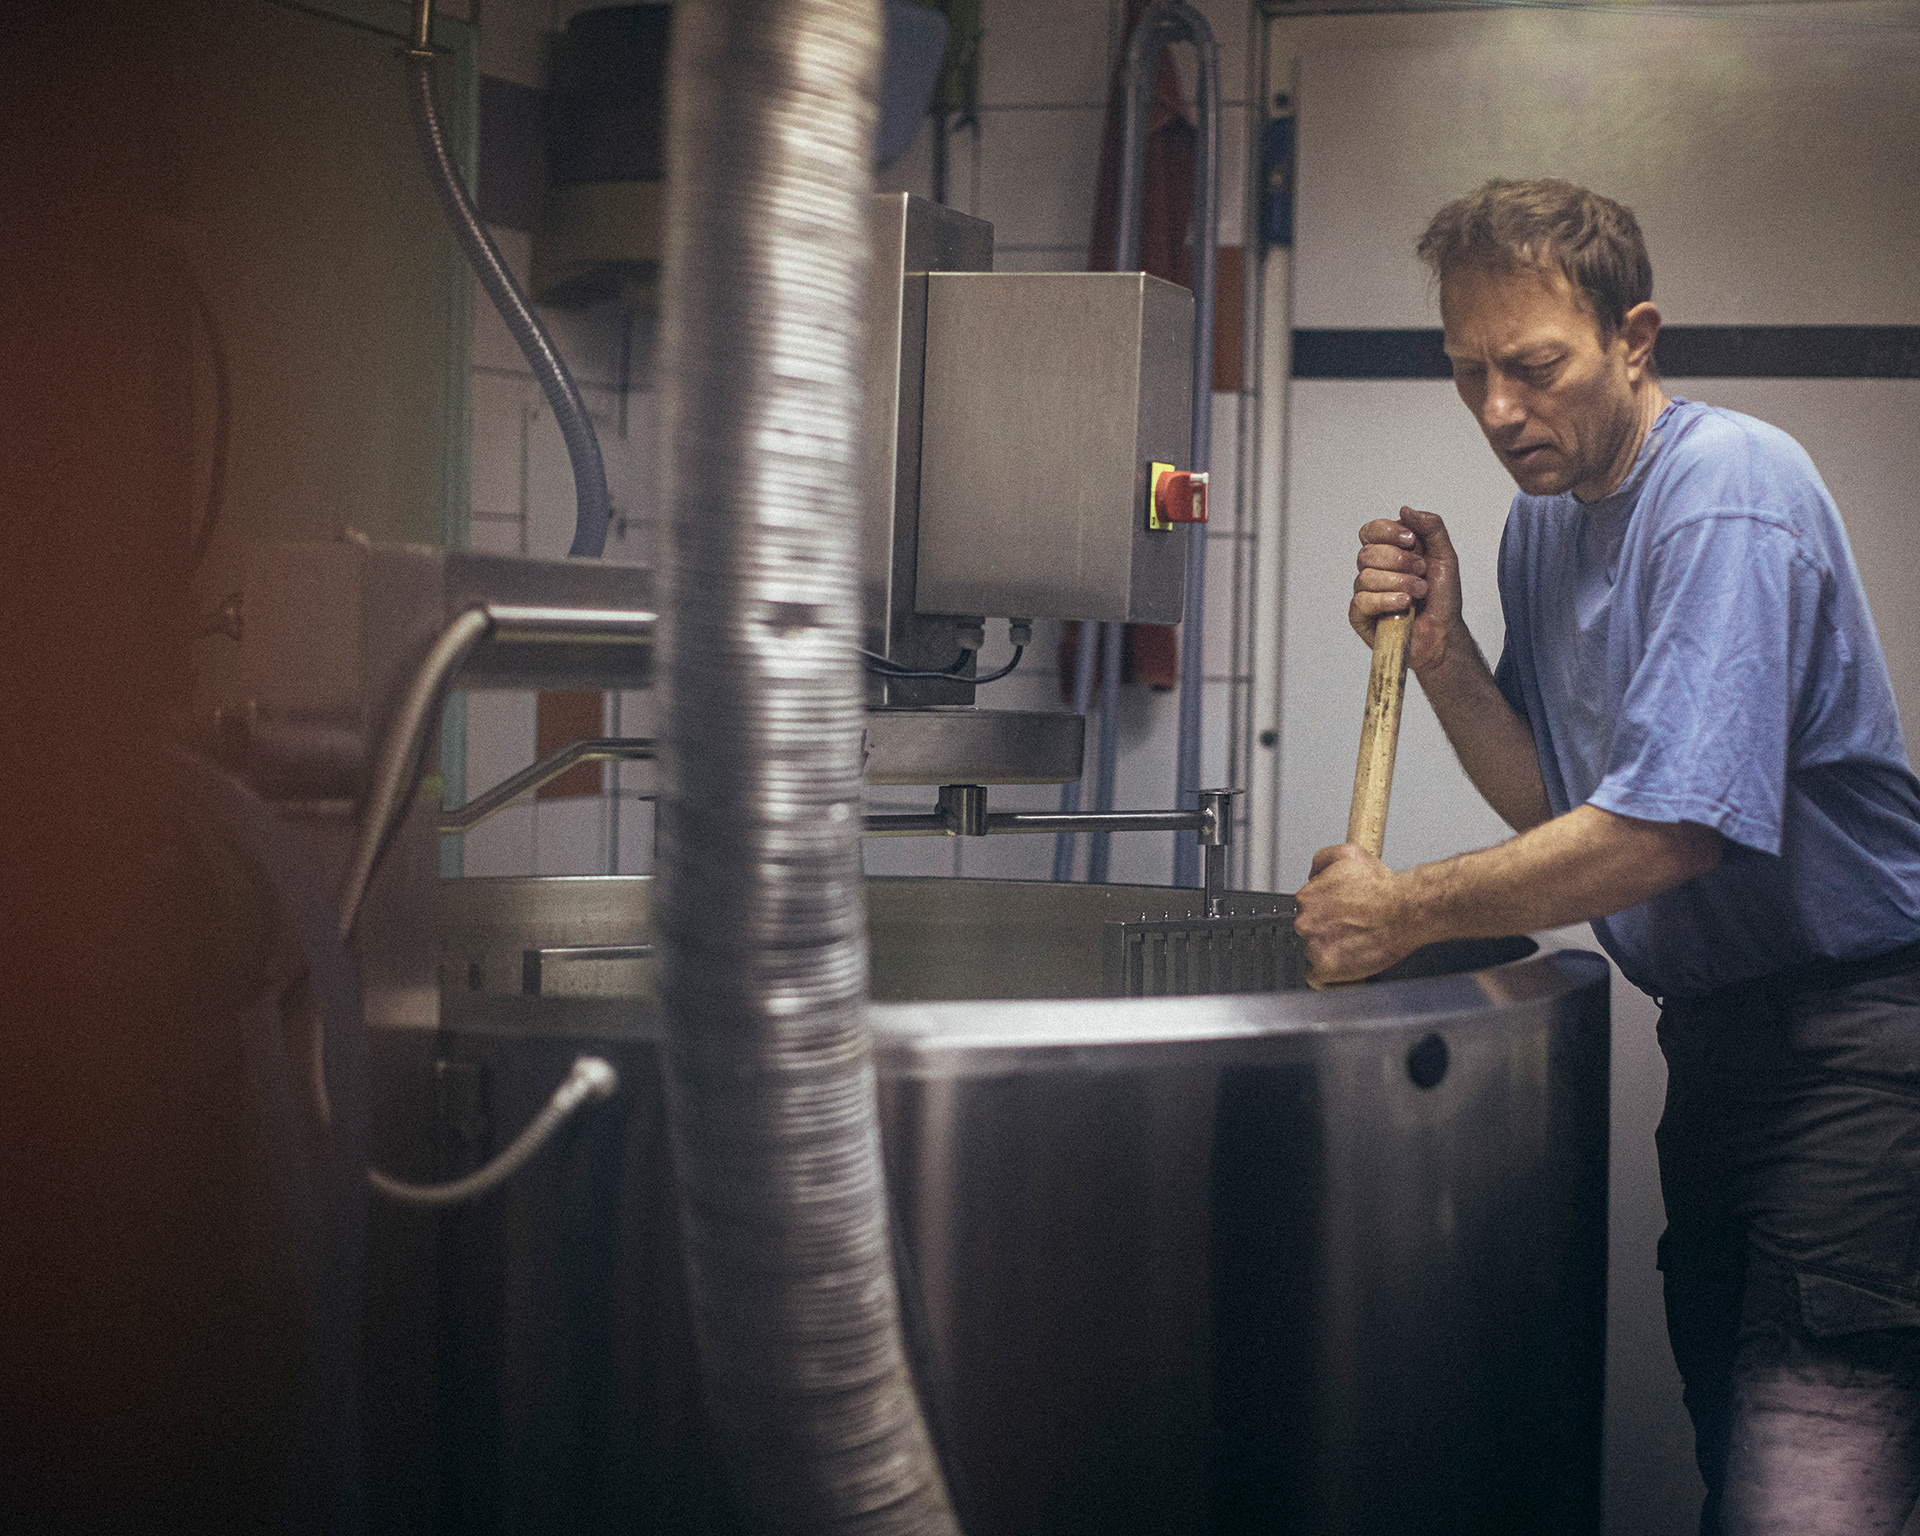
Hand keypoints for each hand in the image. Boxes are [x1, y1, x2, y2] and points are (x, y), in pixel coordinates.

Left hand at [1294, 843, 1422, 985]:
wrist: (1405, 911)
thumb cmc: (1382, 887)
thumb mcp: (1349, 854)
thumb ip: (1321, 859)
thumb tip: (1312, 875)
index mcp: (1305, 899)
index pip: (1305, 910)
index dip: (1324, 912)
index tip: (1339, 915)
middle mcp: (1304, 923)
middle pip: (1308, 932)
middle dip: (1326, 931)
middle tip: (1350, 929)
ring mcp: (1314, 947)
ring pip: (1313, 953)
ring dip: (1329, 951)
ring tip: (1354, 944)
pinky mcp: (1326, 969)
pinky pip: (1317, 979)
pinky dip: (1329, 977)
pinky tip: (1344, 967)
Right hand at [1349, 505, 1464, 674]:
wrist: (1444, 631)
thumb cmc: (1443, 597)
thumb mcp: (1445, 555)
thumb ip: (1430, 526)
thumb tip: (1404, 509)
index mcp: (1388, 551)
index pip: (1371, 531)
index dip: (1387, 532)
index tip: (1411, 541)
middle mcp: (1373, 570)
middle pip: (1367, 553)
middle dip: (1400, 561)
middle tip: (1421, 572)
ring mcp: (1365, 593)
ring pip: (1366, 577)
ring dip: (1400, 583)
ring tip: (1419, 593)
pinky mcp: (1359, 615)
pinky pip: (1362, 600)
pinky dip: (1386, 601)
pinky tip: (1404, 606)